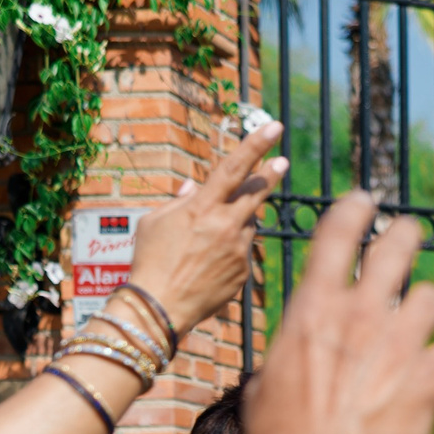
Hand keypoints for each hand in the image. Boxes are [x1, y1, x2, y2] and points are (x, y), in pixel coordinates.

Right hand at [123, 120, 287, 334]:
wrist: (159, 307)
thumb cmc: (149, 260)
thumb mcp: (153, 222)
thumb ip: (179, 202)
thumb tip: (194, 187)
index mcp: (201, 208)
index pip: (233, 168)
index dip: (255, 145)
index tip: (273, 127)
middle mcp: (225, 225)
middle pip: (256, 192)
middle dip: (270, 174)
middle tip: (283, 161)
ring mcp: (238, 249)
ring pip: (246, 223)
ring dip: (233, 222)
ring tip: (203, 241)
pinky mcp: (244, 271)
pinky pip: (241, 250)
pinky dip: (230, 249)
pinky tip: (207, 264)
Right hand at [242, 193, 433, 433]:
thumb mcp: (263, 391)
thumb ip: (284, 362)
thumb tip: (284, 366)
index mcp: (312, 309)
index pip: (337, 234)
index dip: (354, 210)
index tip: (365, 200)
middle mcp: (360, 314)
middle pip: (397, 247)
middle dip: (406, 237)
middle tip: (409, 238)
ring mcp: (400, 342)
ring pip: (433, 296)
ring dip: (428, 308)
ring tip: (422, 326)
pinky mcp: (431, 377)